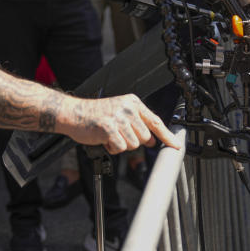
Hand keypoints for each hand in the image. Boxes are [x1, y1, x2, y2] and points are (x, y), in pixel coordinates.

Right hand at [62, 94, 181, 154]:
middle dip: (133, 141)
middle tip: (118, 134)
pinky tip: (103, 139)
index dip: (167, 136)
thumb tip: (153, 140)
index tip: (176, 146)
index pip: (155, 121)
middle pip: (145, 137)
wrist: (73, 113)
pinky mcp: (109, 128)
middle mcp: (128, 108)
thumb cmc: (95, 115)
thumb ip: (138, 125)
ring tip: (109, 135)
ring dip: (121, 145)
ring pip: (133, 144)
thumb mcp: (120, 115)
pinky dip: (112, 148)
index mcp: (132, 102)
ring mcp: (118, 117)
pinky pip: (120, 148)